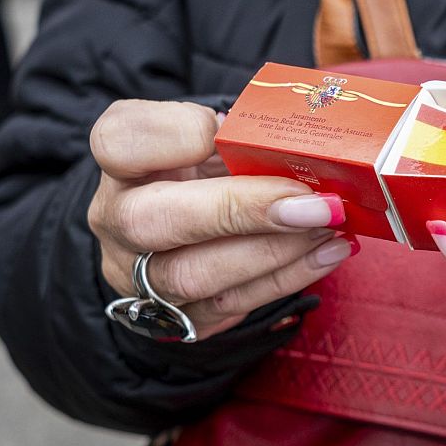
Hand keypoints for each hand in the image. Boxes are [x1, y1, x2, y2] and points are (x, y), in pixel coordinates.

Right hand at [88, 100, 355, 339]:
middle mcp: (115, 220)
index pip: (118, 141)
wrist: (193, 222)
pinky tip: (328, 252)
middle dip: (241, 211)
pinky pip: (228, 307)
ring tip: (330, 227)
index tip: (222, 128)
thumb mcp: (215, 134)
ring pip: (193, 276)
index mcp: (121, 160)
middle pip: (152, 221)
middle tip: (312, 202)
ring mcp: (136, 276)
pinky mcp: (173, 317)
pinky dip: (286, 278)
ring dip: (274, 252)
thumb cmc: (210, 167)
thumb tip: (301, 146)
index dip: (171, 135)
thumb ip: (240, 131)